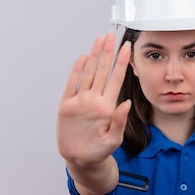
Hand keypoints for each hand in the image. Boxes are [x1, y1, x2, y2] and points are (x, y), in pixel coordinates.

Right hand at [56, 31, 131, 166]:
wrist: (80, 160)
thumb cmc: (98, 152)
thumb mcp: (113, 140)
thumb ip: (119, 121)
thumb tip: (125, 104)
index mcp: (107, 106)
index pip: (116, 79)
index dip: (121, 63)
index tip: (127, 48)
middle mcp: (94, 100)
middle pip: (102, 71)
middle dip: (107, 52)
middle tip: (111, 35)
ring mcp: (81, 101)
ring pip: (88, 73)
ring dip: (94, 56)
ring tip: (99, 40)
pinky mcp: (67, 106)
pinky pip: (72, 85)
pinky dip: (77, 72)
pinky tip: (83, 59)